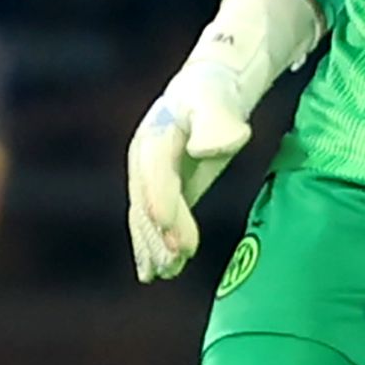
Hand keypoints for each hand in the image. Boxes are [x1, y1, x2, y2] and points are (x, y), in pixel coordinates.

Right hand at [127, 0, 319, 281]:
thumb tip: (209, 147)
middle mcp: (143, 159)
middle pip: (146, 202)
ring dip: (154, 247)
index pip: (157, 177)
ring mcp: (147, 176)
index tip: (181, 240)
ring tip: (167, 273)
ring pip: (145, 217)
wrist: (208, 90)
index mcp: (156, 135)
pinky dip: (153, 246)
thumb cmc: (217, 97)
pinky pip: (151, 222)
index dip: (166, 209)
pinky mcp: (159, 189)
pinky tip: (156, 272)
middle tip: (177, 264)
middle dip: (160, 236)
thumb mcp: (220, 103)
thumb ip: (217, 124)